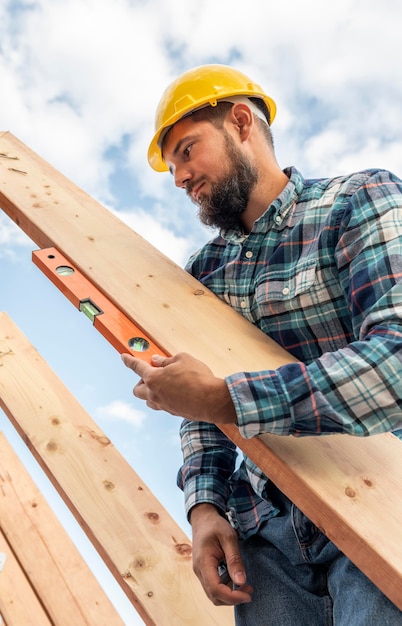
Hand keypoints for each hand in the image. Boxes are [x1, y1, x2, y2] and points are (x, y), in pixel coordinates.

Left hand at [121, 352, 236, 423]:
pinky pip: (162, 405)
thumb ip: (166, 360)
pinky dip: (164, 398)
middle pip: (137, 389)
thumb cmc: (198, 377)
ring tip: (165, 384)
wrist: (212, 401)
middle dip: (141, 381)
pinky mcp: (173, 413)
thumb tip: (156, 361)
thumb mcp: (183, 359)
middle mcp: (154, 394)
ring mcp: (163, 405)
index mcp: (154, 378)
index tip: (123, 357)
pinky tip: (177, 393)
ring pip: (148, 400)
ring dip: (151, 392)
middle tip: (153, 374)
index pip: (137, 367)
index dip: (129, 360)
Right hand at [190, 503, 252, 605]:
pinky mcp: (204, 571)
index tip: (248, 595)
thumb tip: (241, 582)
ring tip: (245, 587)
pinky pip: (213, 586)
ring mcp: (200, 572)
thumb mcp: (229, 538)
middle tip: (249, 591)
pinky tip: (236, 580)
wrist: (202, 518)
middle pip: (214, 596)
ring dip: (230, 595)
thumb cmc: (215, 525)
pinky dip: (226, 589)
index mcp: (204, 562)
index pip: (216, 589)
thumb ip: (234, 559)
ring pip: (213, 594)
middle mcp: (199, 571)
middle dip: (233, 598)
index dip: (232, 597)